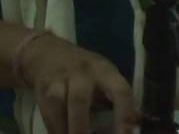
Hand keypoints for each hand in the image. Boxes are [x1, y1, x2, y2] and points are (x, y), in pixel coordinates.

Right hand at [17, 32, 138, 133]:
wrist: (48, 53)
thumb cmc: (86, 73)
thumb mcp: (106, 79)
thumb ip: (119, 101)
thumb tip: (135, 125)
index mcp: (106, 72)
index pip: (120, 91)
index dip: (124, 114)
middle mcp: (82, 73)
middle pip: (79, 100)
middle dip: (81, 127)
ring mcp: (59, 79)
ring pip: (58, 103)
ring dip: (64, 129)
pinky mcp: (43, 88)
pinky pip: (47, 111)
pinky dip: (54, 128)